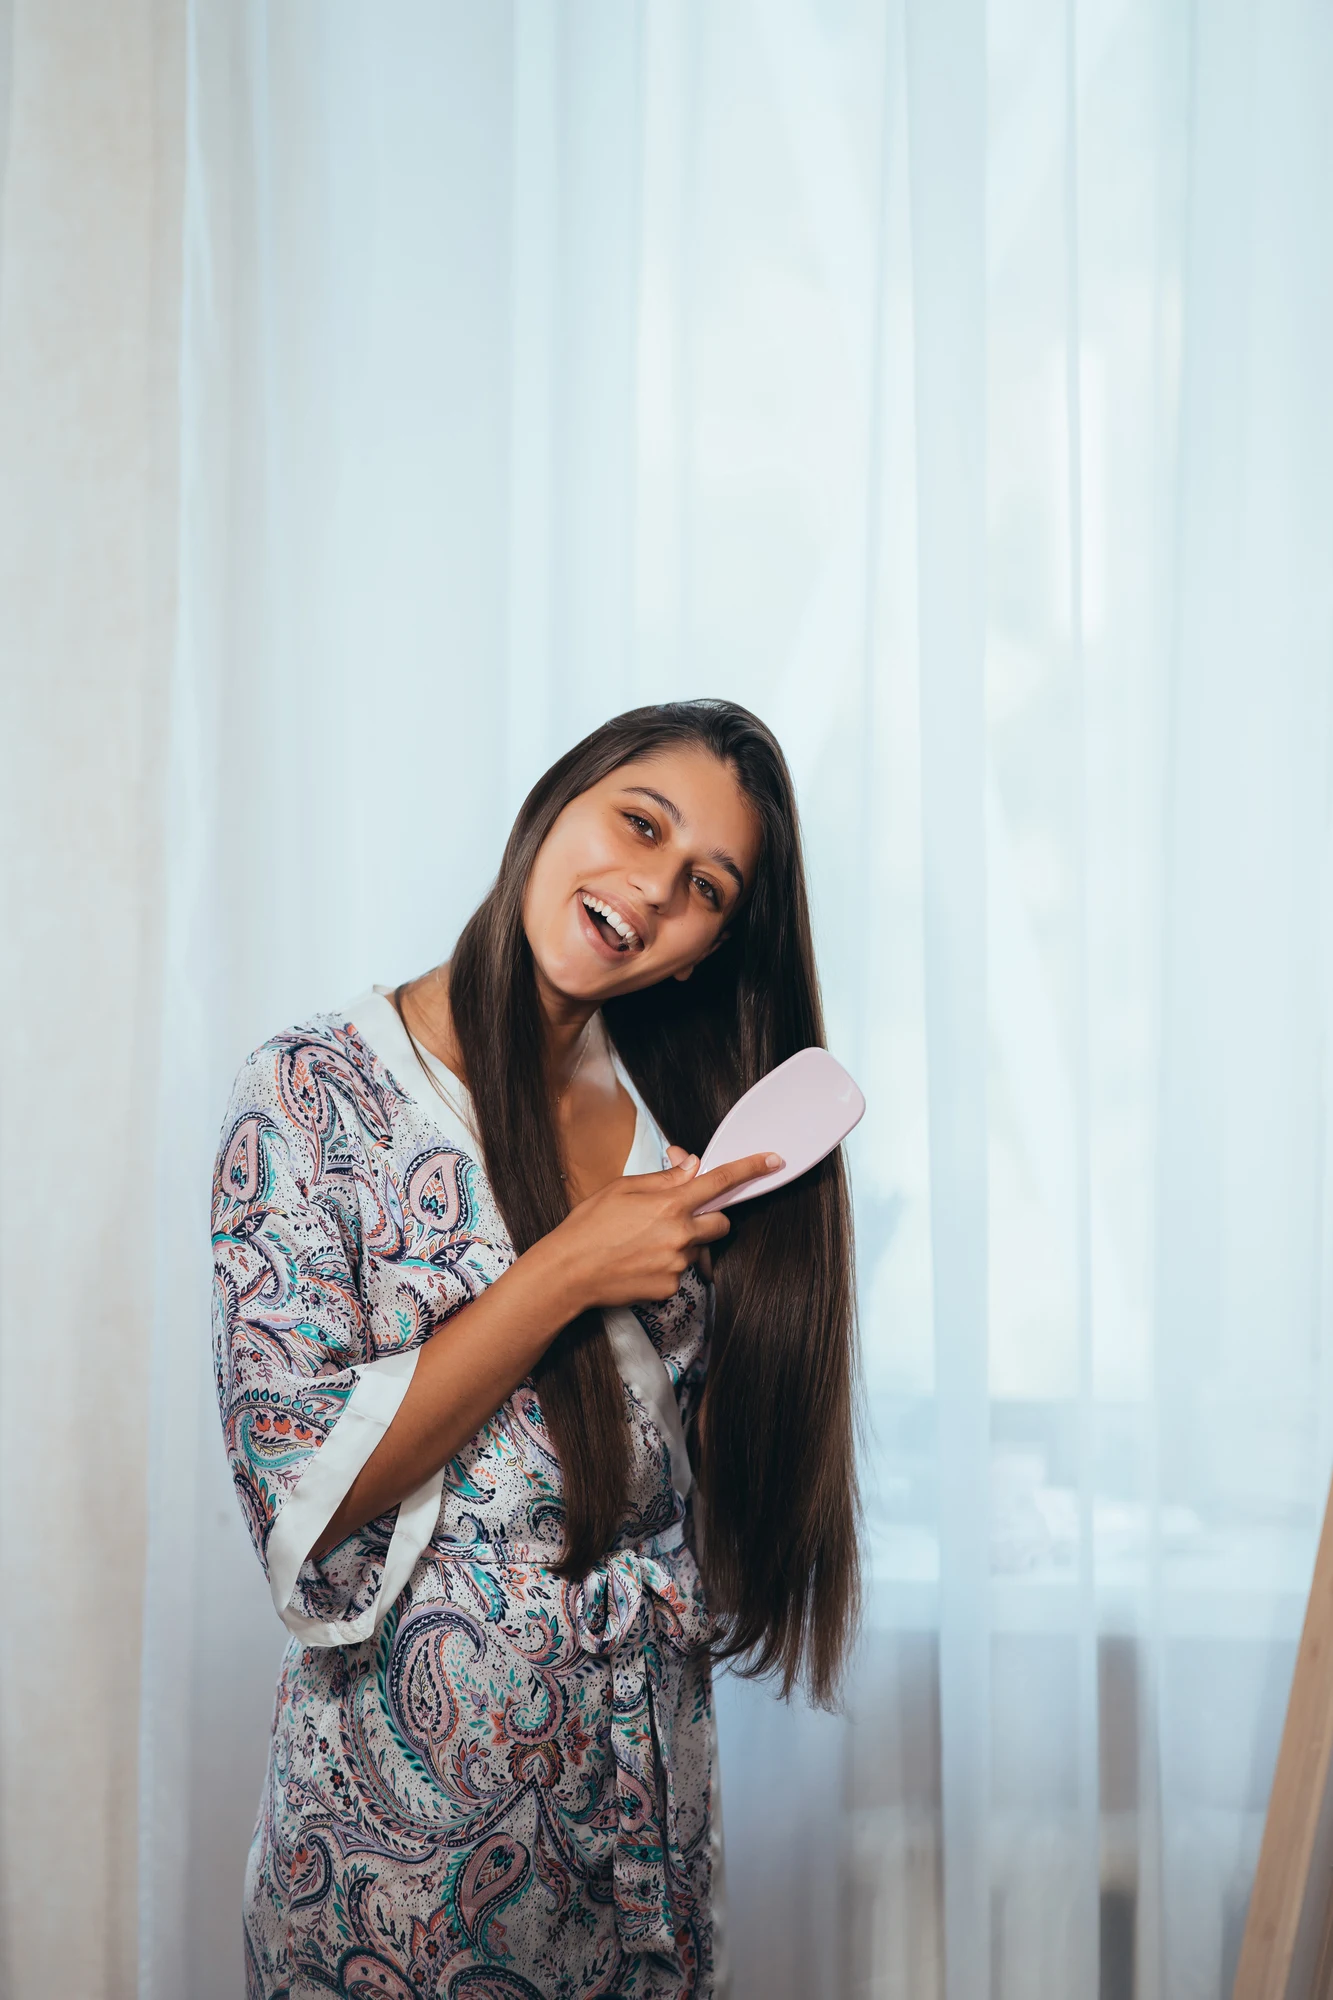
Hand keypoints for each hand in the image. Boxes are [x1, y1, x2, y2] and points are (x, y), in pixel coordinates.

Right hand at [546, 1146, 783, 1309]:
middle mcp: (680, 1235)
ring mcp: (677, 1265)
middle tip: (678, 1216)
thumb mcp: (622, 1188)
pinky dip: (666, 1265)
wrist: (568, 1272)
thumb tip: (691, 1166)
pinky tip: (639, 1262)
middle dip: (709, 1218)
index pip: (720, 1181)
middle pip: (720, 1223)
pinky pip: (680, 1272)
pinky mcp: (670, 1289)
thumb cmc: (588, 1225)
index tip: (773, 1160)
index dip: (750, 1168)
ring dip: (682, 1242)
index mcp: (670, 1204)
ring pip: (697, 1248)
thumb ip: (664, 1179)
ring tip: (642, 1243)